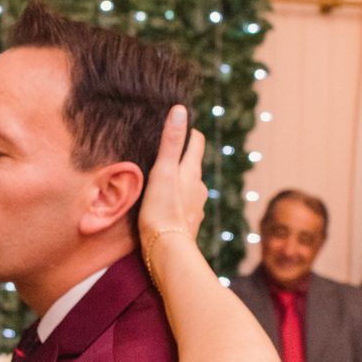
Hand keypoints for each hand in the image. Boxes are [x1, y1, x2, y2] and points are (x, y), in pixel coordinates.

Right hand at [137, 106, 205, 244]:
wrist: (167, 251)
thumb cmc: (162, 210)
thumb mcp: (163, 171)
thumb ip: (171, 142)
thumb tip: (180, 110)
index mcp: (192, 172)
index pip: (196, 144)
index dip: (190, 133)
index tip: (182, 126)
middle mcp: (198, 189)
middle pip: (193, 166)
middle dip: (183, 158)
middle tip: (167, 152)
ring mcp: (195, 208)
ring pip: (190, 188)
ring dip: (180, 182)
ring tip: (164, 180)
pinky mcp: (188, 226)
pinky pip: (184, 207)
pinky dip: (177, 202)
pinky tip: (167, 207)